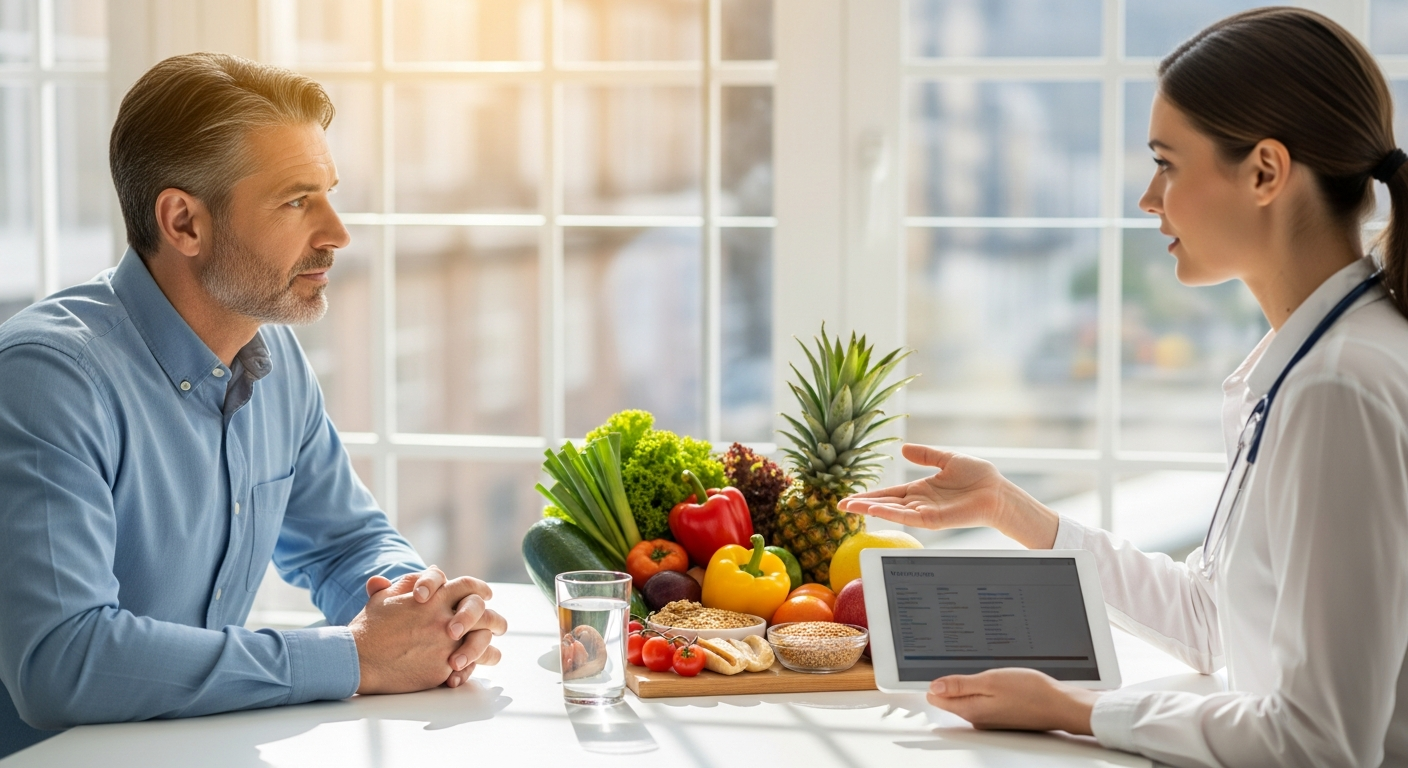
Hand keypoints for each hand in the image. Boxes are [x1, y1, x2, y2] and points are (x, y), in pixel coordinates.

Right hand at [350, 573, 507, 692]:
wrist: (357, 659)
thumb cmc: (368, 628)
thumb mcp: (385, 598)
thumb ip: (406, 584)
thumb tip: (425, 572)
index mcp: (434, 598)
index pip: (468, 587)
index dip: (480, 590)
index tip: (486, 594)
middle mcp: (445, 619)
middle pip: (485, 615)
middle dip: (495, 620)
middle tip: (500, 625)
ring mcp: (446, 645)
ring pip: (482, 644)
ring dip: (489, 648)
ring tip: (492, 653)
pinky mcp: (442, 669)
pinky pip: (467, 669)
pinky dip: (471, 670)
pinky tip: (471, 671)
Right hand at [837, 444, 1058, 548]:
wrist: (998, 491)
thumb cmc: (978, 477)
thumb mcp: (947, 459)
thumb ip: (926, 455)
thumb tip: (903, 448)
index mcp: (920, 490)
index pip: (889, 494)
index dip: (869, 495)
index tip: (849, 497)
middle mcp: (919, 503)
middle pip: (885, 504)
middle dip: (862, 505)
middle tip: (839, 505)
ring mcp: (925, 513)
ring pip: (892, 512)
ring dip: (871, 509)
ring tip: (849, 507)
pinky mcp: (934, 520)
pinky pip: (908, 517)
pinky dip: (891, 513)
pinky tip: (876, 509)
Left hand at [927, 668, 1098, 734]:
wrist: (1060, 704)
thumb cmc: (1030, 692)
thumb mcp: (991, 681)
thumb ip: (961, 685)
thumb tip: (934, 686)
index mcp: (970, 709)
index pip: (938, 698)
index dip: (933, 681)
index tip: (930, 667)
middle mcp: (977, 717)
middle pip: (951, 698)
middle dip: (948, 682)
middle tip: (950, 662)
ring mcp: (989, 716)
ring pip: (967, 697)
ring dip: (966, 684)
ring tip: (973, 668)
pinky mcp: (1001, 713)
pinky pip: (982, 699)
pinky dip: (981, 687)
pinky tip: (990, 679)